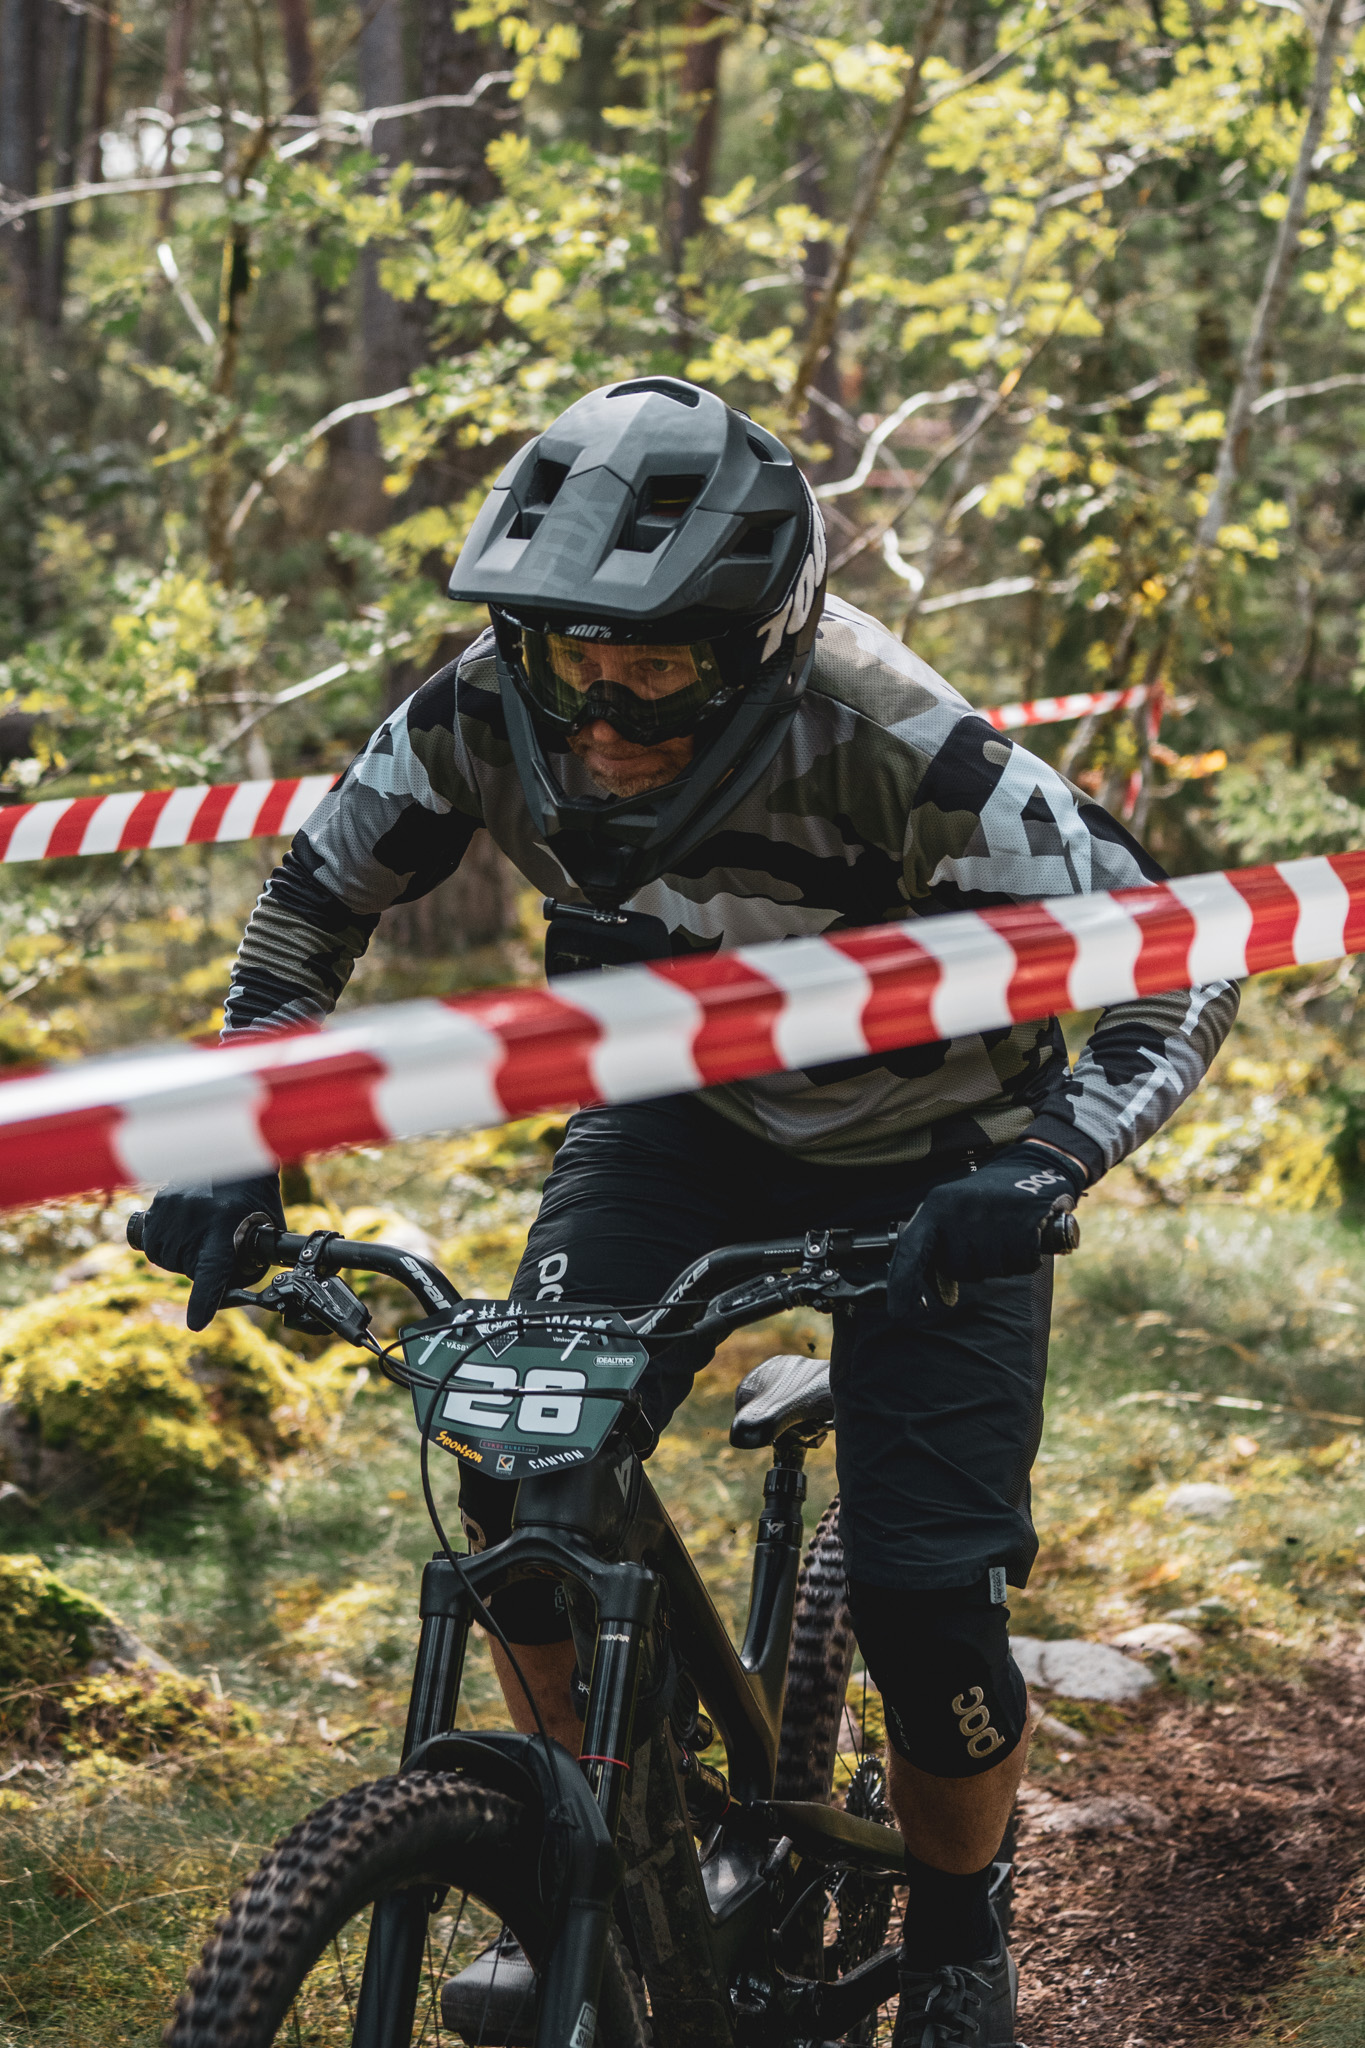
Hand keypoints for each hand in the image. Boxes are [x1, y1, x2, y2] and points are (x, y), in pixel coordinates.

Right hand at [140, 1174, 285, 1330]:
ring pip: (162, 1256)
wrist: (236, 1151)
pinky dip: (165, 1238)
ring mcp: (172, 1209)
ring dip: (178, 1252)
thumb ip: (250, 1260)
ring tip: (201, 1230)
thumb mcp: (265, 1228)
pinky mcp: (159, 1201)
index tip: (196, 1322)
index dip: (204, 1300)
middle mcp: (195, 1218)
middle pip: (184, 1268)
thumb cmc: (256, 1194)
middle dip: (197, 1265)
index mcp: (225, 1227)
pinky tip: (184, 1223)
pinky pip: (152, 1237)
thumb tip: (231, 1290)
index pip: (212, 1272)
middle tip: (216, 1242)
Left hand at [888, 1142, 1085, 1318]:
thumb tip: (941, 1297)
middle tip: (987, 1238)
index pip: (910, 1251)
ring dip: (1000, 1261)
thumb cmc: (989, 1198)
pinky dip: (1024, 1258)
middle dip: (973, 1264)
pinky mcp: (1022, 1222)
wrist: (1035, 1166)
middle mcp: (958, 1210)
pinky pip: (1020, 1263)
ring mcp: (990, 1215)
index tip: (898, 1313)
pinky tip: (1025, 1236)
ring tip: (1005, 1233)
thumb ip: (942, 1247)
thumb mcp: (955, 1212)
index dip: (902, 1285)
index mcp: (935, 1206)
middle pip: (958, 1268)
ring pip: (989, 1269)